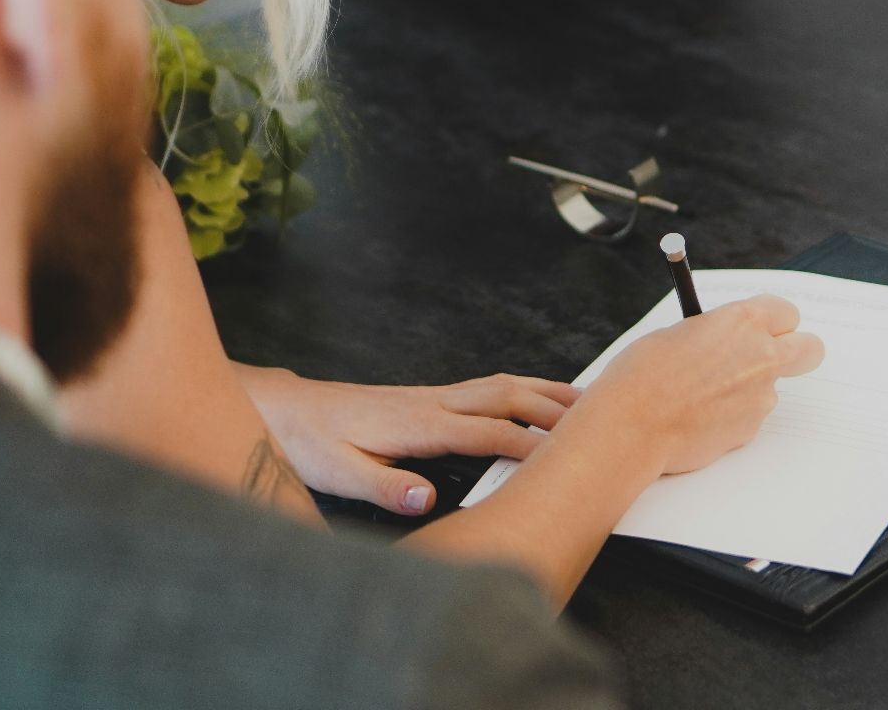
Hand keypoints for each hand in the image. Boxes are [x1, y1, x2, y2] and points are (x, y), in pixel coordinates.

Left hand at [238, 367, 579, 514]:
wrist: (288, 411)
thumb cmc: (312, 441)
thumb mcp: (338, 473)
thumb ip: (384, 487)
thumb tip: (424, 501)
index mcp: (418, 423)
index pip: (487, 432)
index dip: (528, 446)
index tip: (565, 459)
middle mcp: (433, 402)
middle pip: (507, 396)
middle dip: (553, 407)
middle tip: (599, 422)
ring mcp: (435, 396)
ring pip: (502, 386)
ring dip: (545, 392)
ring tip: (587, 403)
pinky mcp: (432, 399)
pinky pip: (489, 389)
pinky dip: (524, 390)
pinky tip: (538, 400)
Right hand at [570, 294, 825, 475]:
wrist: (632, 425)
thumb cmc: (643, 374)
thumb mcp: (678, 333)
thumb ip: (714, 335)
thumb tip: (724, 342)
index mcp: (743, 321)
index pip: (785, 311)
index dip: (774, 320)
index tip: (763, 326)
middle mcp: (761, 356)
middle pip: (810, 349)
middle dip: (798, 351)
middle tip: (772, 357)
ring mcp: (761, 397)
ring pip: (769, 388)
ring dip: (747, 390)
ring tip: (699, 396)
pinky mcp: (751, 430)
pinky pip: (747, 418)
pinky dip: (729, 417)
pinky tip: (696, 418)